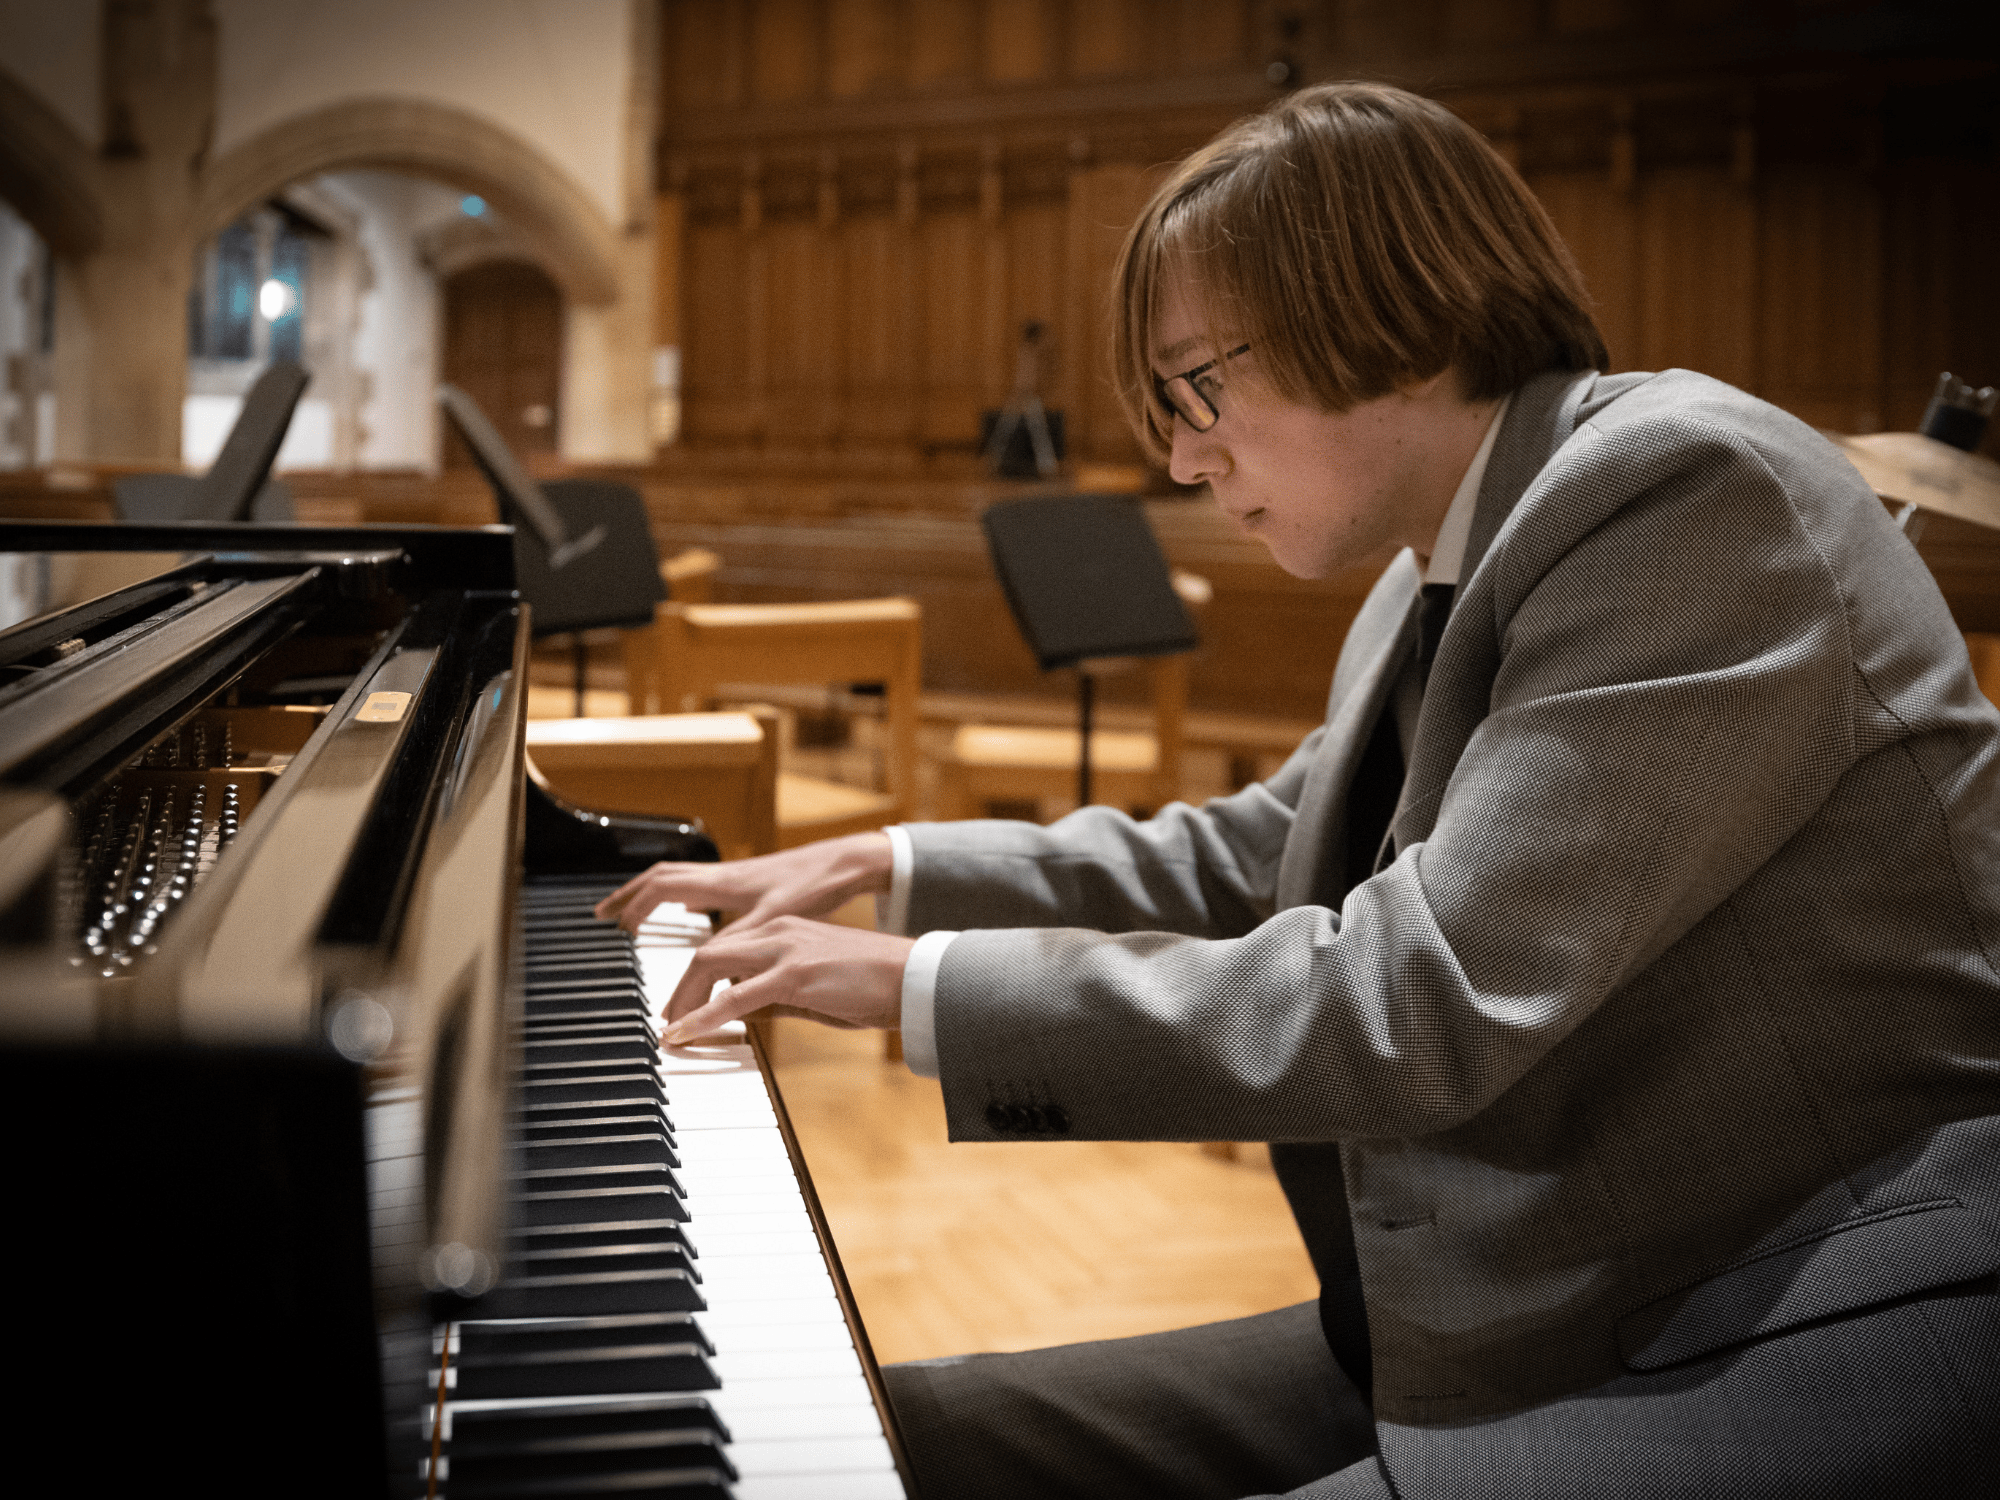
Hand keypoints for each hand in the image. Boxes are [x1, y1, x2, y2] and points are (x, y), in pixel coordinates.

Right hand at [595, 832, 894, 933]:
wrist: (845, 863)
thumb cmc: (815, 888)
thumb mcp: (777, 920)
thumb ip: (741, 944)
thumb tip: (709, 969)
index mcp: (722, 884)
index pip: (662, 888)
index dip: (634, 907)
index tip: (615, 930)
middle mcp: (722, 876)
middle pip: (660, 878)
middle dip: (628, 896)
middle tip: (603, 916)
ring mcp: (735, 878)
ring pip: (680, 879)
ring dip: (651, 896)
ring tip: (633, 915)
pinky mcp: (750, 884)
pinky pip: (702, 885)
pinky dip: (683, 897)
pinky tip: (688, 911)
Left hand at [660, 916, 913, 1042]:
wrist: (914, 977)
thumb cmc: (874, 986)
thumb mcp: (815, 990)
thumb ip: (776, 997)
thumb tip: (742, 1015)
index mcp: (785, 931)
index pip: (726, 948)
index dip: (696, 979)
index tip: (681, 1007)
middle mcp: (778, 932)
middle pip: (708, 952)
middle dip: (680, 987)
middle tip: (667, 1021)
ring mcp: (784, 949)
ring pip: (711, 963)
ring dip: (683, 1000)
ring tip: (670, 1030)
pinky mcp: (793, 974)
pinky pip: (734, 996)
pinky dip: (701, 1016)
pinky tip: (683, 1033)